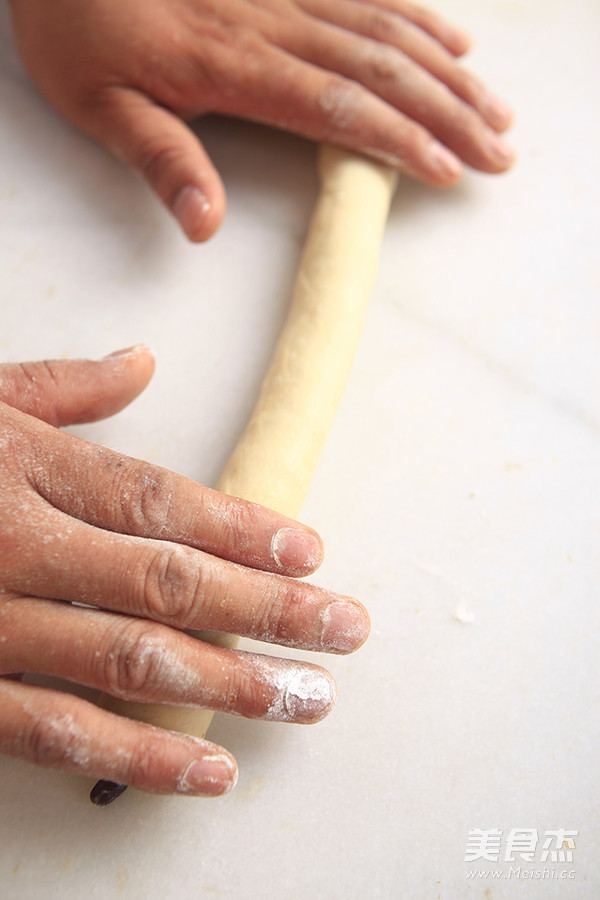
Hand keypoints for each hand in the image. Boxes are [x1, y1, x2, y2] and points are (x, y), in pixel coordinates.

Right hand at [0, 347, 368, 795]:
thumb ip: (61, 387)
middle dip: (268, 609)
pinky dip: (138, 757)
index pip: (156, 499)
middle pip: (166, 579)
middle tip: (347, 630)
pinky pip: (55, 732)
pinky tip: (212, 771)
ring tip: (309, 701)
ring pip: (127, 660)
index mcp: (22, 465)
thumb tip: (142, 360)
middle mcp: (13, 543)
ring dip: (230, 686)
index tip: (311, 553)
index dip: (240, 527)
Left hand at [8, 0, 514, 241]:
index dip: (400, 139)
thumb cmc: (76, 25)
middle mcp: (273, 21)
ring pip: (386, 28)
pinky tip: (453, 38)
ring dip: (448, 72)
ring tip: (497, 108)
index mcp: (232, 63)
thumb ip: (159, 160)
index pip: (337, 106)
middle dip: (449, 112)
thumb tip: (206, 225)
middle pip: (381, 68)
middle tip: (501, 151)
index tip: (450, 170)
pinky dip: (417, 16)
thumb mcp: (98, 103)